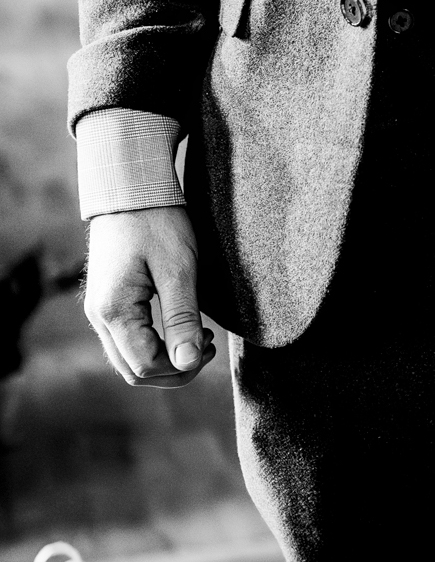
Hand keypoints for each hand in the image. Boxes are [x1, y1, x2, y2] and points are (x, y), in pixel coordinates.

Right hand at [83, 206, 215, 387]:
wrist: (130, 191)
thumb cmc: (157, 223)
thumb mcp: (180, 270)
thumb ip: (182, 318)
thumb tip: (187, 363)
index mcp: (113, 311)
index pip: (145, 366)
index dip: (181, 367)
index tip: (209, 343)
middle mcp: (98, 317)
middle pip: (133, 371)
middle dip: (174, 369)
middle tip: (207, 344)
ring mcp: (99, 311)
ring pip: (129, 360)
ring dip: (166, 359)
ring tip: (199, 336)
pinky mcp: (108, 303)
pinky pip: (128, 341)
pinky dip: (155, 345)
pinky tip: (183, 326)